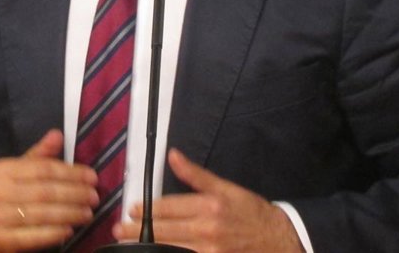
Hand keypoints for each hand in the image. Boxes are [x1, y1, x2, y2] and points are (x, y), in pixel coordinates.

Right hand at [0, 129, 97, 251]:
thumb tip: (58, 134)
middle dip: (75, 194)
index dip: (71, 173)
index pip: (43, 169)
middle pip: (45, 192)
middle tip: (94, 196)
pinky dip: (53, 233)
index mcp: (3, 170)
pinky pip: (32, 237)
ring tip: (87, 213)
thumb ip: (38, 156)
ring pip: (41, 214)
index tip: (92, 177)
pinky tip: (68, 230)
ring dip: (69, 214)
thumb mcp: (14, 170)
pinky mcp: (0, 241)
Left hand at [114, 148, 303, 252]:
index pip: (168, 208)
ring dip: (148, 247)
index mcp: (209, 206)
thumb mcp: (226, 188)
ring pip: (170, 249)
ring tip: (129, 245)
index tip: (131, 210)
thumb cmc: (252, 213)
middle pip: (163, 231)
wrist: (279, 240)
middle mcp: (207, 230)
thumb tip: (173, 156)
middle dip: (138, 230)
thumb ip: (196, 175)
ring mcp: (209, 252)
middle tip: (119, 230)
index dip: (146, 209)